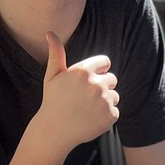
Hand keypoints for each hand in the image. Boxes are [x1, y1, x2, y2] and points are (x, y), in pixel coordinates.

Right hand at [40, 31, 118, 148]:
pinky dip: (106, 117)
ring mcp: (104, 100)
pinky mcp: (110, 115)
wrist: (54, 131)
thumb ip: (56, 54)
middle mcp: (96, 84)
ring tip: (87, 110)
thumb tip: (50, 33)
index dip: (99, 71)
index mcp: (83, 71)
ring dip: (105, 102)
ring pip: (114, 96)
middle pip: (112, 79)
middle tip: (86, 99)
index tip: (90, 81)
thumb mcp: (52, 76)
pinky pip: (114, 111)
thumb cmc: (52, 102)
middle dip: (102, 87)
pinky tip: (91, 120)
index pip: (105, 63)